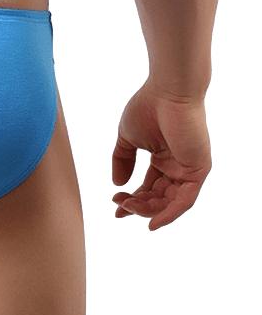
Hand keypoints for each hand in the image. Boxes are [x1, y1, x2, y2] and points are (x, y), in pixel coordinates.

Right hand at [111, 79, 211, 231]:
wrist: (167, 92)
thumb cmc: (147, 108)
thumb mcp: (126, 139)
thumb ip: (122, 161)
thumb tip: (117, 184)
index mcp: (163, 159)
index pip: (149, 187)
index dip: (132, 199)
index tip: (115, 206)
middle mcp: (177, 167)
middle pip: (158, 198)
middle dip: (138, 206)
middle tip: (119, 207)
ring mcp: (189, 170)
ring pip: (170, 203)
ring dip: (148, 210)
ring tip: (128, 207)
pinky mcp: (198, 171)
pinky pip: (185, 201)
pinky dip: (170, 214)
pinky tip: (152, 222)